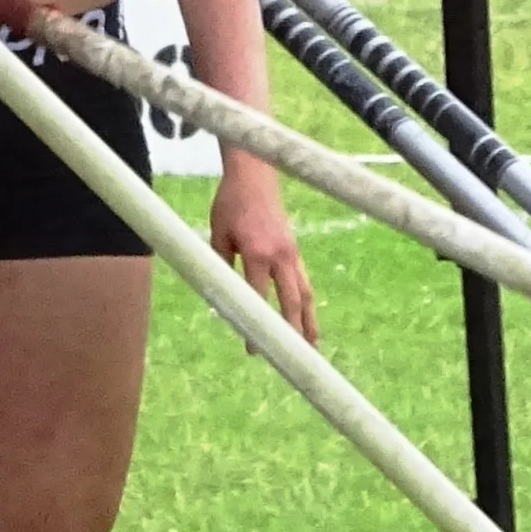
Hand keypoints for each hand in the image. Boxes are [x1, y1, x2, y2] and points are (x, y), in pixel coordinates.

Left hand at [212, 163, 315, 343]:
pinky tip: (307, 316)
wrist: (253, 175)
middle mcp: (279, 256)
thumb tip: (220, 295)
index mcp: (257, 253)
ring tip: (312, 345)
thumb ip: (220, 265)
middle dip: (294, 331)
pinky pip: (303, 280)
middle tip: (294, 357)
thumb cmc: (230, 203)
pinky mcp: (294, 249)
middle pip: (291, 301)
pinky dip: (305, 301)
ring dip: (308, 320)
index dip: (258, 326)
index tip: (255, 349)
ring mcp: (291, 253)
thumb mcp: (218, 234)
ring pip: (304, 292)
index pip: (259, 298)